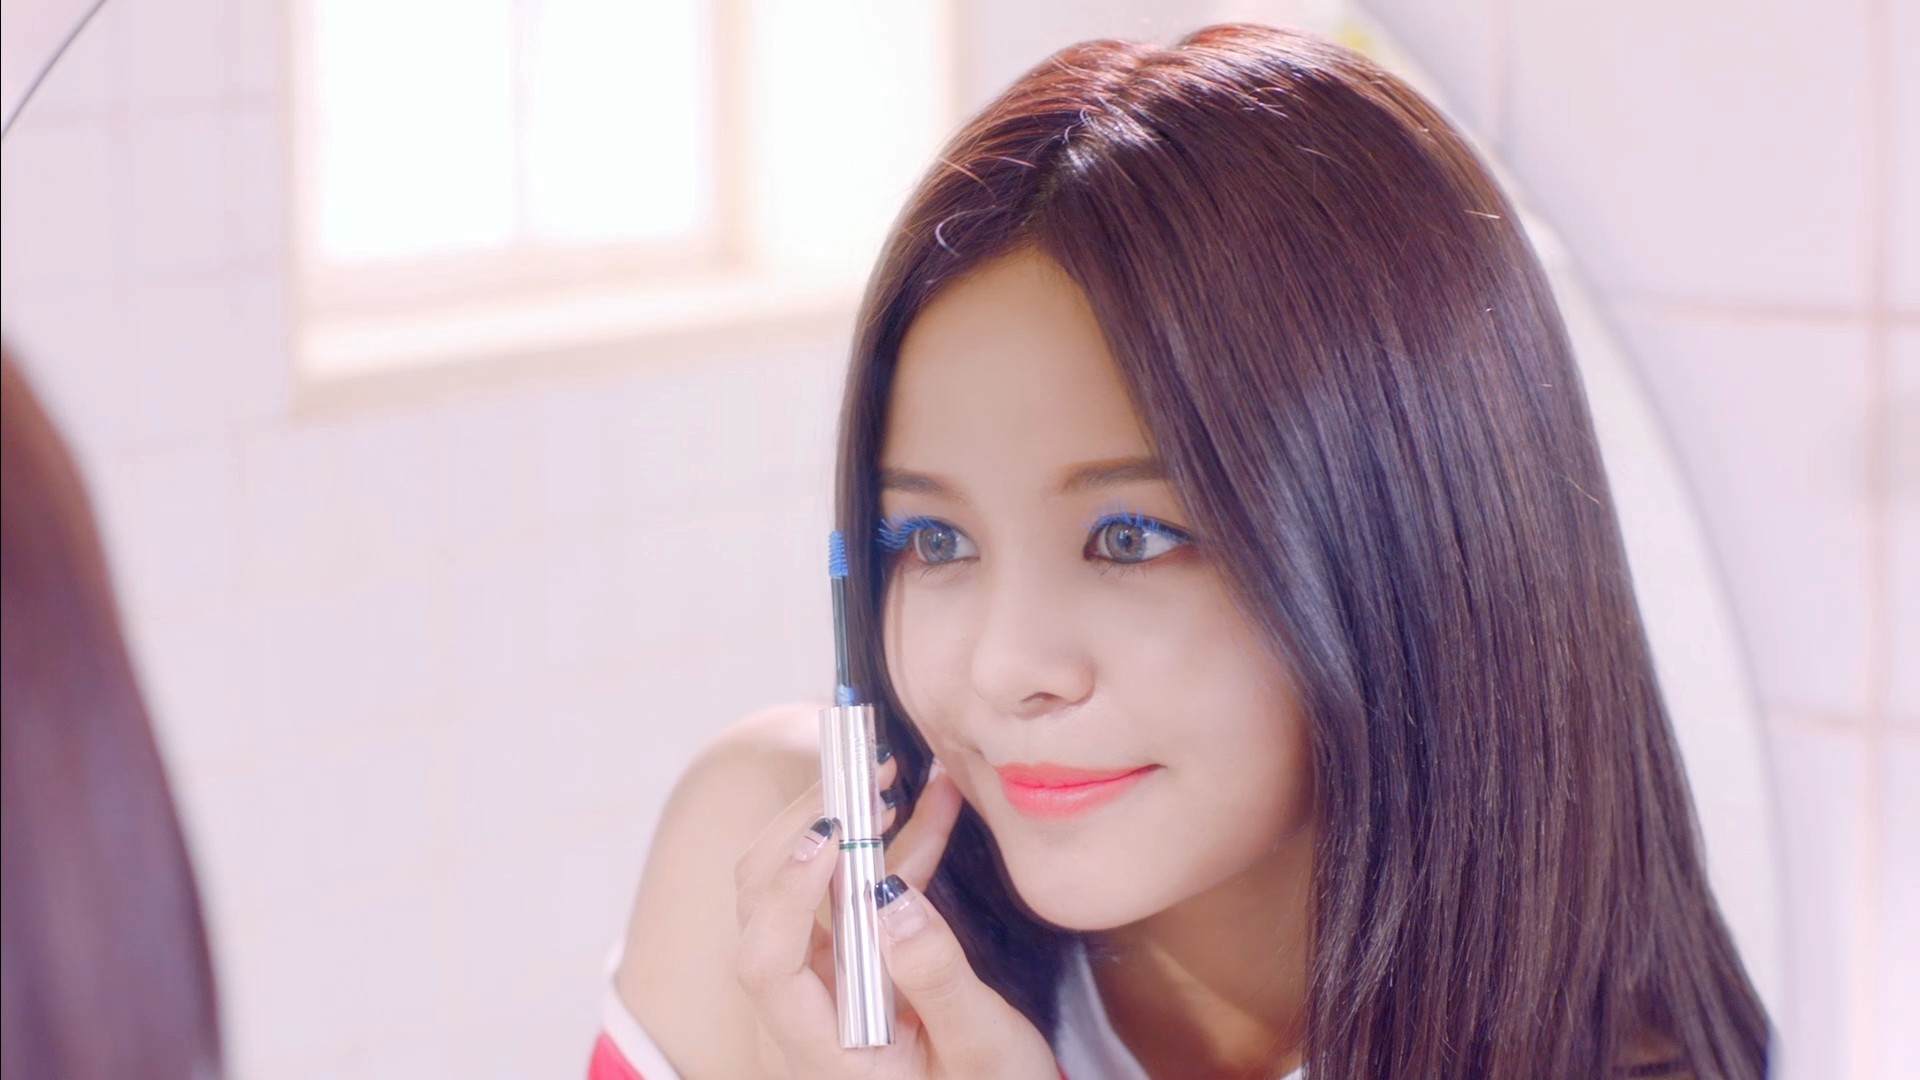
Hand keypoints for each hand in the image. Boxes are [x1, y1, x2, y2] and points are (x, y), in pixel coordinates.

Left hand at [733, 758, 1060, 1078]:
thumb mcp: (983, 1048)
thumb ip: (937, 979)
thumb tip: (893, 896)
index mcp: (820, 1053)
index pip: (767, 964)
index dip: (789, 890)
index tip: (836, 831)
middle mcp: (800, 1020)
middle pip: (764, 910)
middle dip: (810, 828)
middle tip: (867, 773)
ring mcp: (815, 992)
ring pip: (796, 891)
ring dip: (840, 826)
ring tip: (892, 774)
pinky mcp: (841, 970)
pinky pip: (843, 898)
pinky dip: (878, 853)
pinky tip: (925, 809)